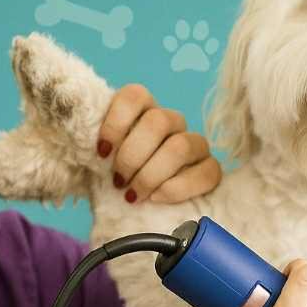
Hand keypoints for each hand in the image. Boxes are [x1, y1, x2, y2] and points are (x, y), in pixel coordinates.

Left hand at [97, 84, 221, 203]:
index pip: (135, 96)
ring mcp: (194, 143)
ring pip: (180, 146)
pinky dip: (177, 188)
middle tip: (118, 181)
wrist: (132, 209)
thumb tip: (95, 150)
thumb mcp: (97, 163)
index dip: (116, 123)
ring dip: (151, 174)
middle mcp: (170, 121)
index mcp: (142, 111)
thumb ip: (96, 149)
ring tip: (133, 195)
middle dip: (133, 156)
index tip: (102, 152)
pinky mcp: (210, 169)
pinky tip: (157, 198)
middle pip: (158, 122)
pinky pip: (206, 172)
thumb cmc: (115, 180)